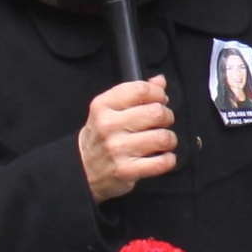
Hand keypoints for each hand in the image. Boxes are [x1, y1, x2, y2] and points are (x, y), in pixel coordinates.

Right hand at [78, 76, 179, 200]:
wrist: (82, 169)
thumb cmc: (99, 137)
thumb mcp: (108, 109)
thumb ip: (134, 93)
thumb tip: (160, 81)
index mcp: (103, 106)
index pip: (141, 90)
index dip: (158, 93)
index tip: (161, 99)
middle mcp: (109, 126)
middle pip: (156, 113)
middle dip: (166, 117)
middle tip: (162, 122)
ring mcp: (118, 149)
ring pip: (163, 138)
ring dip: (169, 140)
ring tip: (163, 141)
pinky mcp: (127, 170)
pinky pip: (162, 162)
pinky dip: (169, 159)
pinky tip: (162, 156)